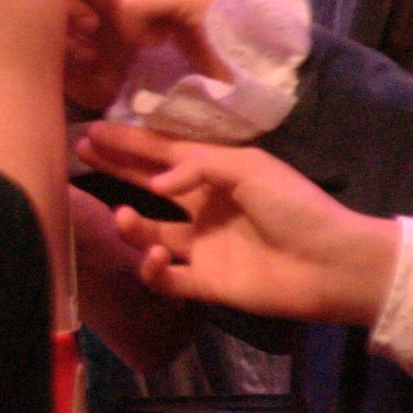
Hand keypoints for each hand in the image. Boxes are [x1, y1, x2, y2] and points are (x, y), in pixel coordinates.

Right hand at [79, 123, 395, 324]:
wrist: (329, 263)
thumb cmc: (294, 206)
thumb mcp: (249, 167)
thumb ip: (196, 165)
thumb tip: (157, 181)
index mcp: (217, 175)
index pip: (163, 153)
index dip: (128, 143)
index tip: (92, 131)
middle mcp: (203, 207)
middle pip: (148, 185)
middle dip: (116, 169)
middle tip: (83, 155)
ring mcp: (201, 246)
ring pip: (148, 232)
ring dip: (129, 224)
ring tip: (123, 215)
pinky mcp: (202, 281)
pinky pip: (162, 276)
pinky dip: (150, 267)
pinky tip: (155, 254)